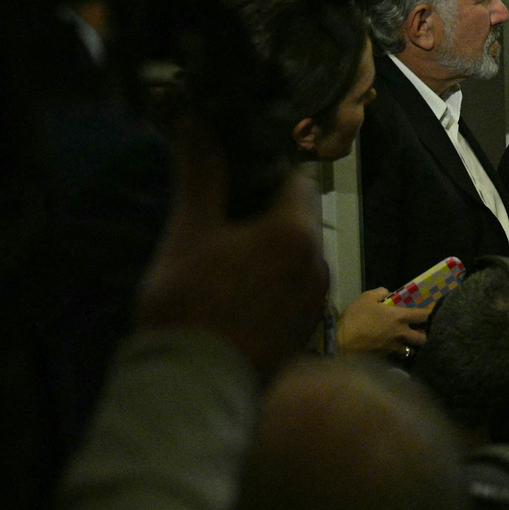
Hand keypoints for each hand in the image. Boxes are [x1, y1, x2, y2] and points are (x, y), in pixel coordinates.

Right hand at [136, 125, 327, 379]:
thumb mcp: (190, 231)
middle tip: (223, 213)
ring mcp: (316, 299)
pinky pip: (296, 286)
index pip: (296, 180)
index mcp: (296, 232)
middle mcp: (318, 262)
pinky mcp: (306, 327)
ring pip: (299, 253)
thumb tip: (199, 123)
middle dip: (266, 209)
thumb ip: (202, 175)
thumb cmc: (190, 304)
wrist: (197, 386)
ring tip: (225, 253)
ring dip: (270, 245)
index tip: (236, 172)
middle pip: (299, 216)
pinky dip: (274, 277)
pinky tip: (236, 288)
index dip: (266, 170)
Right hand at [335, 288, 429, 358]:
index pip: (424, 316)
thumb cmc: (355, 318)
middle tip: (424, 332)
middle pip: (424, 338)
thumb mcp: (365, 298)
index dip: (432, 314)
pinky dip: (399, 354)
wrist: (342, 343)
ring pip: (412, 350)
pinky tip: (394, 351)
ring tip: (408, 343)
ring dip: (412, 346)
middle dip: (427, 335)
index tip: (437, 312)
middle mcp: (402, 334)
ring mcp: (395, 348)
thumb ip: (380, 292)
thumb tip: (387, 292)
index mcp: (399, 317)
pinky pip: (398, 356)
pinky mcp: (387, 358)